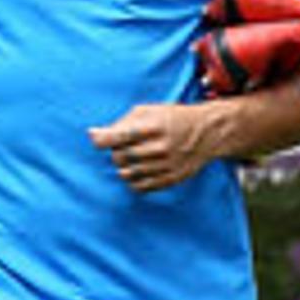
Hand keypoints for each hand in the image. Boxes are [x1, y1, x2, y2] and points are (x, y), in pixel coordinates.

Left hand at [88, 100, 220, 193]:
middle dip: (117, 152)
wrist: (206, 133)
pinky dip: (134, 180)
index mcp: (152, 126)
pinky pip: (139, 188)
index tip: (99, 140)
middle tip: (127, 146)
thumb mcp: (147, 111)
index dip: (102, 140)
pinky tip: (141, 170)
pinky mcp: (170, 179)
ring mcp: (165, 165)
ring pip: (126, 174)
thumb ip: (120, 123)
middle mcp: (159, 147)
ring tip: (135, 157)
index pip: (116, 137)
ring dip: (125, 167)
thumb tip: (92, 135)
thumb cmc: (171, 118)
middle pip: (118, 157)